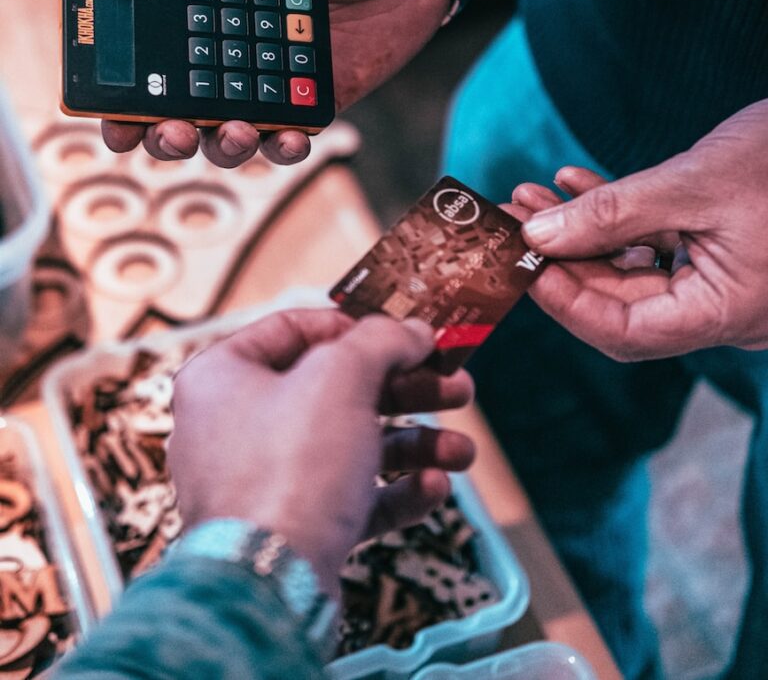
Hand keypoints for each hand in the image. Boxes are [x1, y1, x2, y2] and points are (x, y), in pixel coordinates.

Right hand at [103, 0, 449, 166]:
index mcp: (213, 6)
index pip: (158, 54)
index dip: (129, 88)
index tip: (109, 112)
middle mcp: (238, 49)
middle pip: (185, 107)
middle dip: (167, 132)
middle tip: (169, 132)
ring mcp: (277, 78)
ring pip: (232, 132)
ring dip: (224, 145)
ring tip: (236, 132)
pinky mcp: (318, 98)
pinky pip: (290, 136)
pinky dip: (282, 147)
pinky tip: (284, 138)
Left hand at [167, 308, 474, 593]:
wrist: (269, 586)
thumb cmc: (285, 471)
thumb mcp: (341, 377)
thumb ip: (382, 340)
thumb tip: (412, 330)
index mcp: (224, 376)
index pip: (292, 328)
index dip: (354, 326)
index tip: (401, 334)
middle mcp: (235, 425)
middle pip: (334, 389)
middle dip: (405, 389)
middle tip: (453, 386)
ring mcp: (262, 481)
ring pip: (349, 446)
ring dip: (413, 444)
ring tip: (460, 450)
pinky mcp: (289, 528)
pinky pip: (348, 497)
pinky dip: (393, 490)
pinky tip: (433, 488)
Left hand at [508, 101, 767, 360]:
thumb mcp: (694, 183)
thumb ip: (614, 213)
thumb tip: (538, 237)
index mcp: (724, 311)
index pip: (621, 331)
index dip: (562, 301)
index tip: (516, 264)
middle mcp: (719, 306)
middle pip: (619, 301)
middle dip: (559, 259)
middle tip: (510, 222)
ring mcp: (721, 279)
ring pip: (631, 268)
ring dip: (579, 233)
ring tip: (528, 196)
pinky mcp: (721, 249)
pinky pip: (655, 242)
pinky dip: (615, 216)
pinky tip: (574, 182)